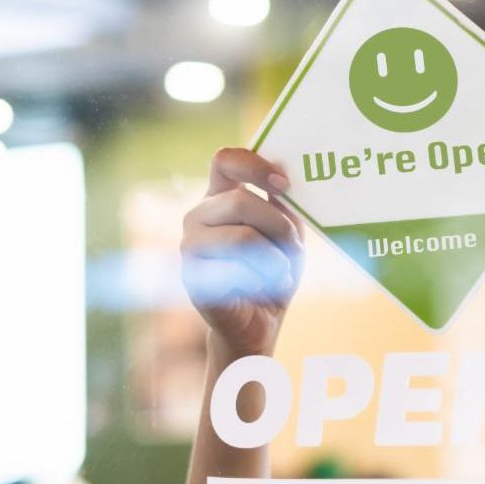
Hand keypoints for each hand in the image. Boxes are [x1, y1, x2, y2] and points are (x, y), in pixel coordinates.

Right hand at [181, 148, 303, 355]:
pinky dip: (262, 281)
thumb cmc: (273, 274)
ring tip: (282, 274)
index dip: (254, 165)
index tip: (285, 184)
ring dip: (275, 258)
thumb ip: (283, 206)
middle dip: (278, 227)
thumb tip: (283, 176)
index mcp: (220, 198)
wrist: (258, 323)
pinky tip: (263, 289)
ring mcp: (189, 245)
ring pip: (242, 236)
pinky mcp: (192, 276)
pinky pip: (236, 269)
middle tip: (295, 249)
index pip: (225, 161)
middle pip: (240, 201)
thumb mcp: (287, 234)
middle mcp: (198, 216)